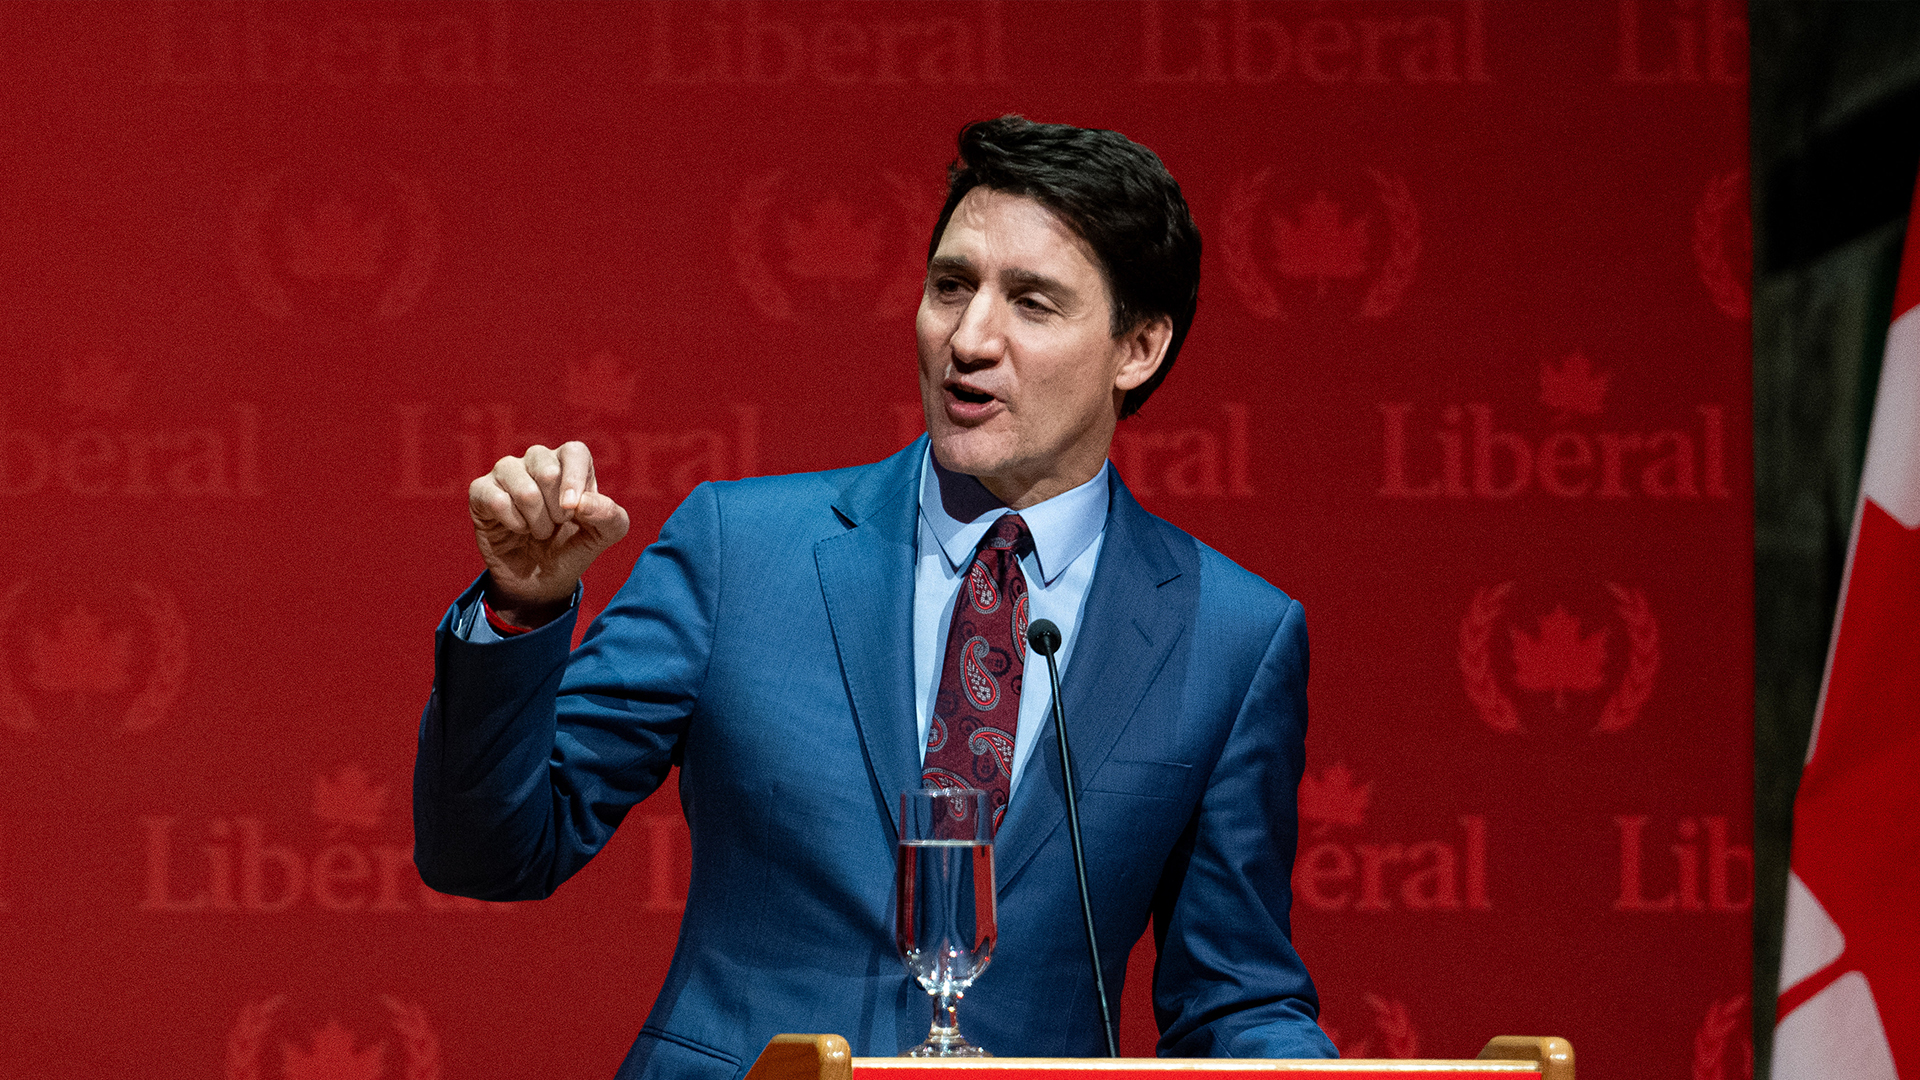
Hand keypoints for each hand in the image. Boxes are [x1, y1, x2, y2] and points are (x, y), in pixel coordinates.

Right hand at [469, 442, 629, 626]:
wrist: (540, 580)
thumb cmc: (572, 547)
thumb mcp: (603, 535)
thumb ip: (609, 516)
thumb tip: (582, 502)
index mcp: (570, 463)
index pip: (574, 452)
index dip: (575, 480)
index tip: (573, 509)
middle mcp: (537, 460)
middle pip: (547, 470)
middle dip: (556, 510)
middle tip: (557, 524)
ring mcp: (507, 472)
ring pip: (523, 487)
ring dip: (536, 520)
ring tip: (538, 530)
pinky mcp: (481, 490)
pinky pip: (496, 499)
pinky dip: (513, 523)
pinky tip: (517, 529)